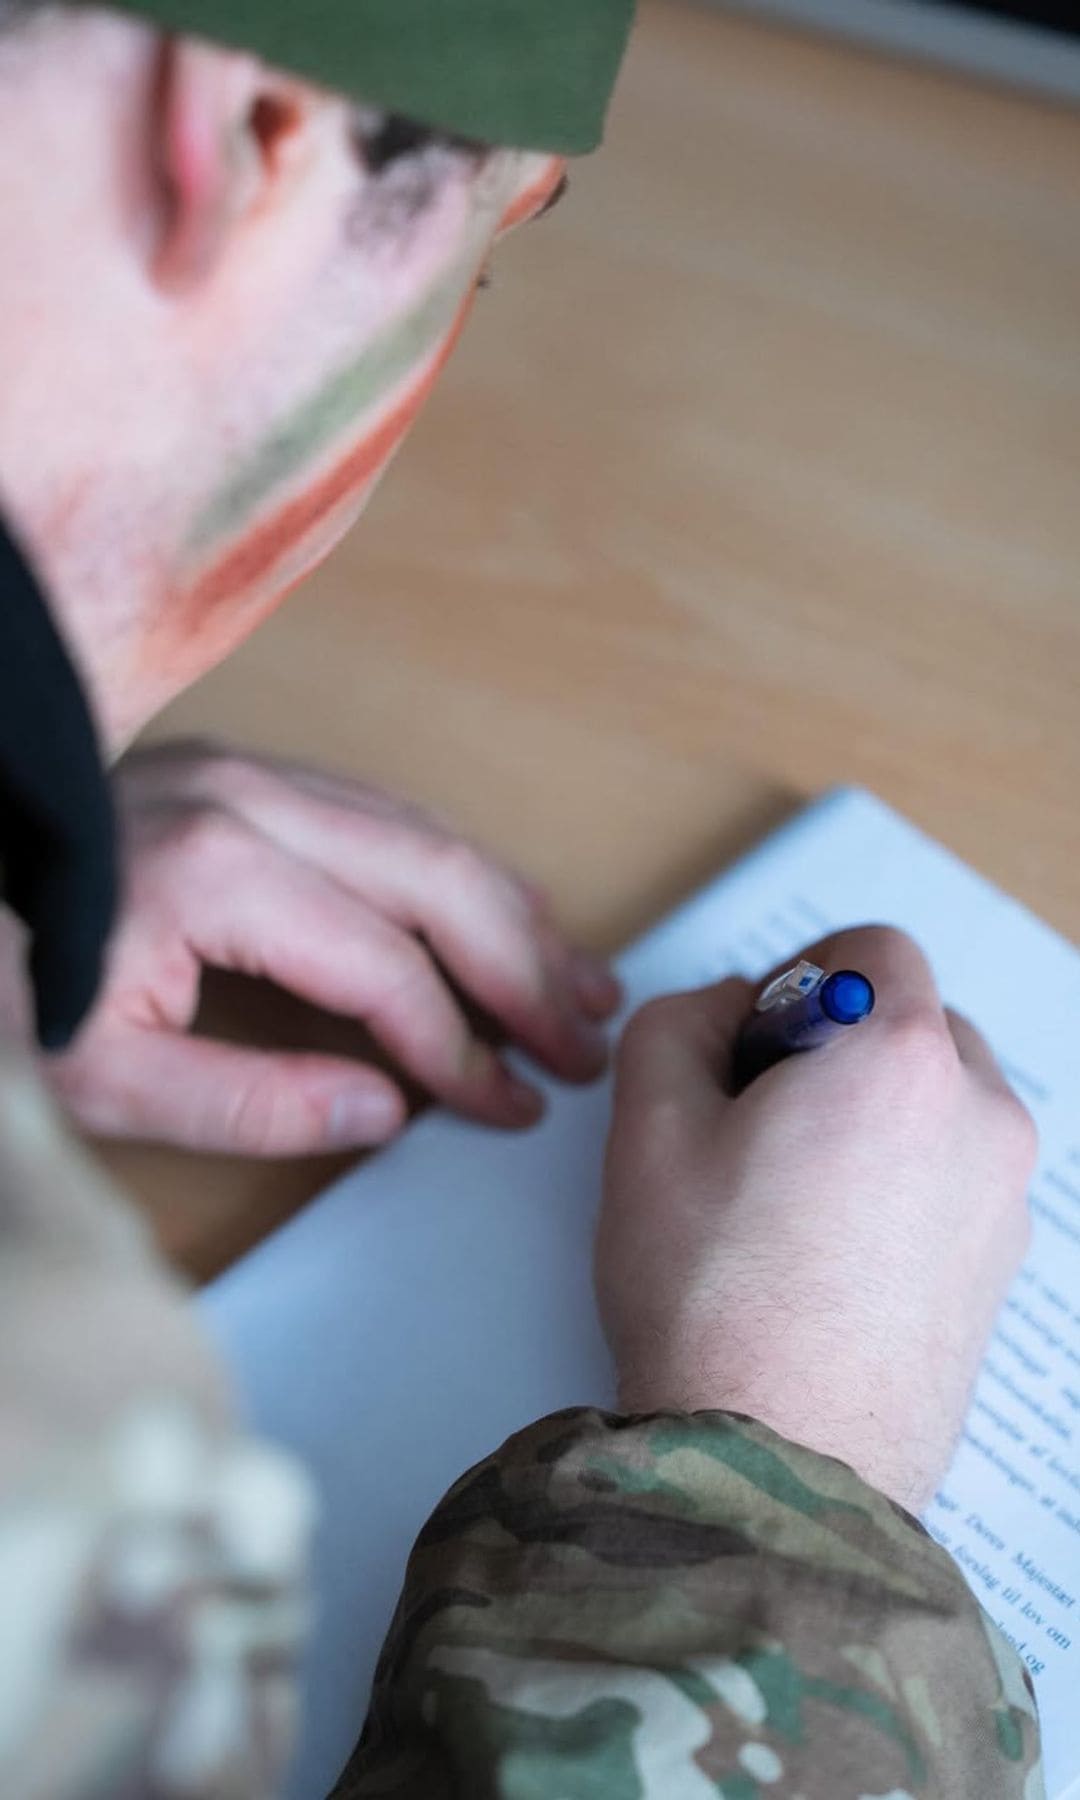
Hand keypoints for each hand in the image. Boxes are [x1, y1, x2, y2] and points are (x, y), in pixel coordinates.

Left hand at [44, 740, 619, 1155]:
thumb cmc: (3, 979)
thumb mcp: (99, 1077)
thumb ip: (249, 1104)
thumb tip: (385, 1112)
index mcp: (218, 873)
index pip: (387, 968)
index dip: (461, 1047)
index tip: (511, 1102)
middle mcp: (251, 800)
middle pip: (437, 878)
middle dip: (524, 966)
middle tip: (586, 1038)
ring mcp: (249, 772)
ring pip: (424, 833)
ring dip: (509, 909)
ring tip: (576, 979)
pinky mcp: (243, 772)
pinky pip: (384, 813)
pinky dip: (455, 869)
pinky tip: (497, 910)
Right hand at [597, 926, 1036, 1510]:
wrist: (777, 1460)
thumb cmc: (712, 1293)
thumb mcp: (648, 1126)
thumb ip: (678, 1023)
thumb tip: (725, 1011)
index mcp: (903, 1059)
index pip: (872, 951)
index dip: (797, 980)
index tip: (752, 1048)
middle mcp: (980, 1117)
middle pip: (915, 1026)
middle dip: (841, 1049)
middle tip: (761, 1125)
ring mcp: (1003, 1201)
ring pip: (938, 1107)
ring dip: (874, 1118)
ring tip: (792, 1202)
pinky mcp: (1001, 1271)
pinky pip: (953, 1183)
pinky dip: (901, 1187)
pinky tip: (828, 1256)